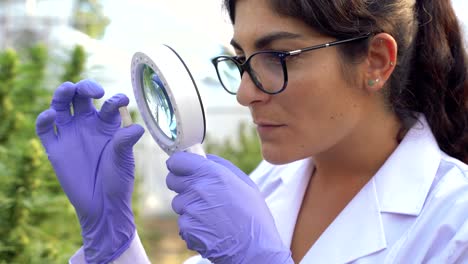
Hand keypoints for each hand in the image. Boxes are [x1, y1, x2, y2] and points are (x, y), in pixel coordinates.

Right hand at [35, 80, 144, 263]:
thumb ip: (125, 142)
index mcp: (107, 125)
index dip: (115, 100)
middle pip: (81, 97)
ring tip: (69, 89)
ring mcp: (70, 134)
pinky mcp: (55, 148)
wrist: (102, 205)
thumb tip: (137, 127)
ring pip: (61, 105)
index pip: (109, 105)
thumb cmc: (117, 181)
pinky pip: (45, 128)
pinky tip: (52, 115)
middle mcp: (88, 125)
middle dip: (85, 87)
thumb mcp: (124, 160)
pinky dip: (44, 118)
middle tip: (94, 92)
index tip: (122, 101)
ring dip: (63, 93)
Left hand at [166, 152, 292, 263]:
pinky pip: (183, 222)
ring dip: (189, 207)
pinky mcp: (186, 229)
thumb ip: (221, 166)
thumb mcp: (245, 183)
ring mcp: (190, 210)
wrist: (254, 250)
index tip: (182, 168)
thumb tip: (205, 159)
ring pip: (179, 203)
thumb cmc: (254, 216)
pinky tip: (210, 228)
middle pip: (173, 181)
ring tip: (211, 215)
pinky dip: (193, 226)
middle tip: (199, 193)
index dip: (179, 164)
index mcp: (212, 174)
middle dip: (183, 184)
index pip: (177, 161)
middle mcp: (198, 189)